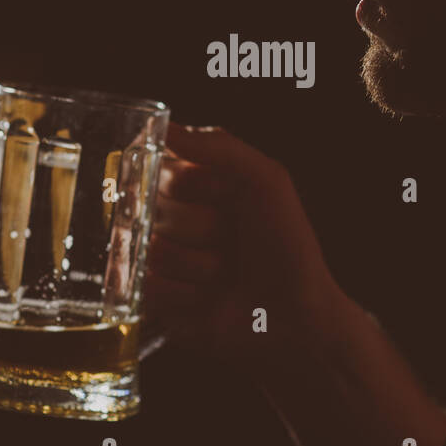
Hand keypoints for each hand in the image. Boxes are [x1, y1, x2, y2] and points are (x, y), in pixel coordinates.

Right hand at [144, 121, 344, 364]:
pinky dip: (184, 294)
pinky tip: (209, 299)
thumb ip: (220, 146)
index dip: (186, 183)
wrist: (296, 318)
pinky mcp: (159, 300)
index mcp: (201, 186)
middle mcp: (179, 220)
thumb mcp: (267, 181)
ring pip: (150, 249)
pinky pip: (148, 286)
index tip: (217, 194)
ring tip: (225, 273)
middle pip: (151, 208)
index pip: (160, 167)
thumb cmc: (288, 247)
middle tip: (230, 239)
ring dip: (196, 264)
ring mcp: (167, 261)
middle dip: (198, 227)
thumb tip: (166, 127)